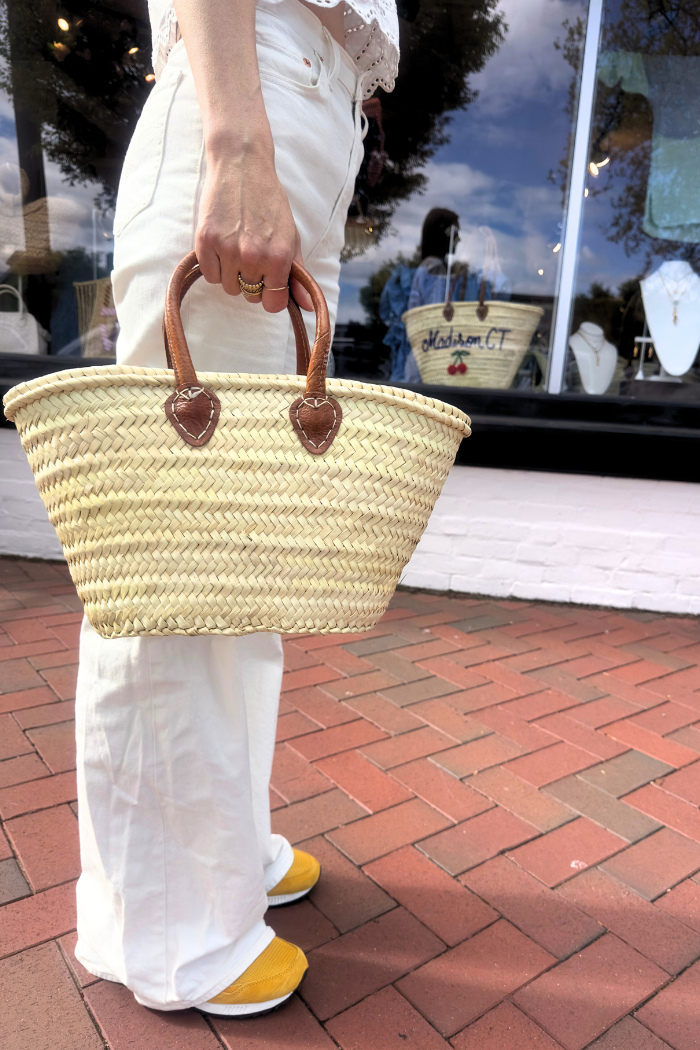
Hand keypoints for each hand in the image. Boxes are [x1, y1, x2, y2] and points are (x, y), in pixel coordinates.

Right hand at [195, 145, 312, 312]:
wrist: (241, 165)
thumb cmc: (269, 202)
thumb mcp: (291, 236)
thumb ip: (298, 274)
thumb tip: (306, 307)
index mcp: (279, 256)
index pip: (273, 304)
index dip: (271, 296)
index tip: (268, 283)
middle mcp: (253, 256)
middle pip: (250, 295)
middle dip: (252, 281)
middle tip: (252, 254)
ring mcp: (227, 249)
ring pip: (228, 287)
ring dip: (232, 274)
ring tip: (236, 247)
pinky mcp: (205, 241)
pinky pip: (210, 275)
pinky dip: (214, 266)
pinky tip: (222, 244)